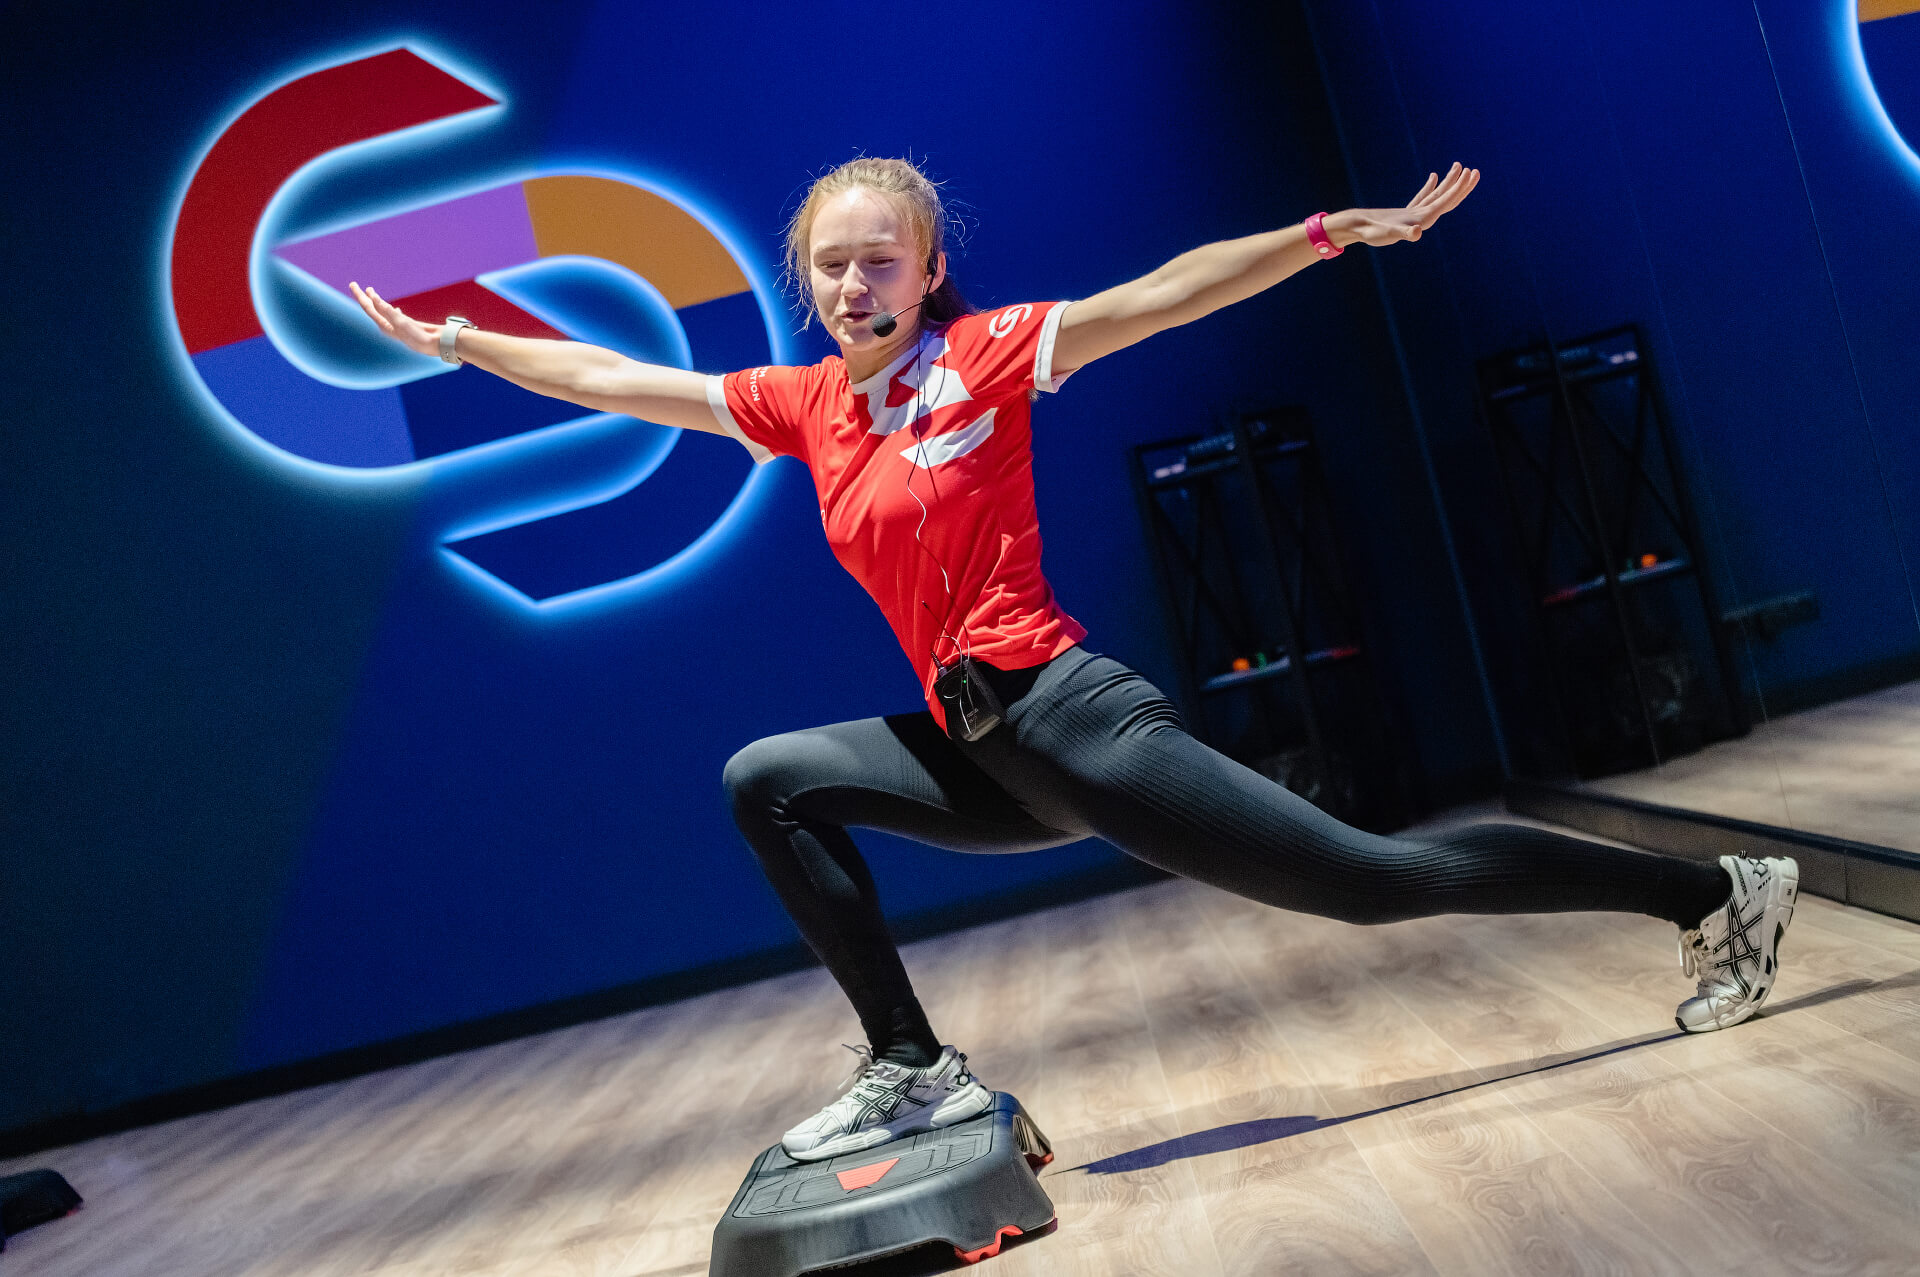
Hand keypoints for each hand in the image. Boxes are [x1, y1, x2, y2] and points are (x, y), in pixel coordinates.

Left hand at [348, 280, 441, 357]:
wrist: (433, 344)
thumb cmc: (417, 336)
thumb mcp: (401, 322)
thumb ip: (387, 310)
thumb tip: (374, 299)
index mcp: (384, 326)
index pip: (368, 308)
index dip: (361, 296)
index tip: (353, 284)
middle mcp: (387, 325)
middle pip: (371, 308)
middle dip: (363, 297)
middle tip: (353, 284)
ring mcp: (396, 325)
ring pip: (381, 310)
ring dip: (375, 300)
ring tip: (369, 291)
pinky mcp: (406, 324)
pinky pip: (394, 314)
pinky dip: (391, 308)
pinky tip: (394, 307)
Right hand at [1329, 162, 1479, 248]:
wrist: (1357, 230)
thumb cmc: (1372, 232)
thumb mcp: (1388, 233)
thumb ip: (1404, 233)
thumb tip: (1417, 232)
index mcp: (1424, 219)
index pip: (1447, 201)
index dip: (1460, 188)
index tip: (1470, 173)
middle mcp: (1423, 217)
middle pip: (1448, 199)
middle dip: (1462, 185)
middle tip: (1474, 170)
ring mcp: (1415, 214)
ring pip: (1438, 196)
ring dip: (1450, 182)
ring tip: (1458, 166)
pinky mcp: (1407, 213)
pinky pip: (1424, 197)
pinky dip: (1431, 186)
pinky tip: (1434, 176)